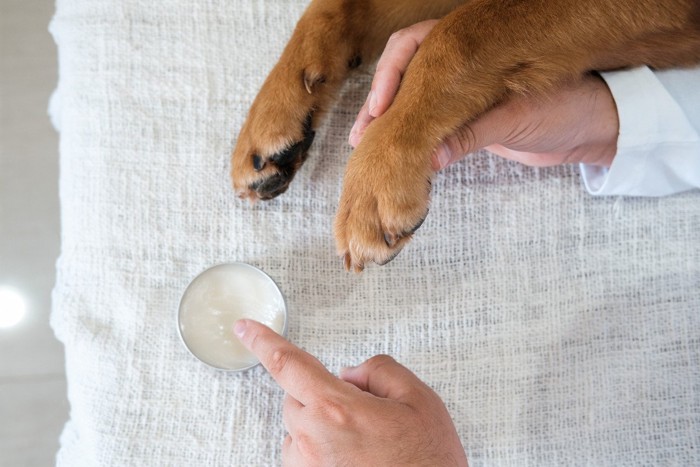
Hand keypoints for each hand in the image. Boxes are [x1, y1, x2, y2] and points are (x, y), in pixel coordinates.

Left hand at [234, 319, 467, 465]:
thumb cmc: (428, 464)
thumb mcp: (419, 400)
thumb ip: (380, 371)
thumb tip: (351, 373)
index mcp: (337, 410)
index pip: (288, 364)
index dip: (262, 341)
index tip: (244, 328)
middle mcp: (314, 440)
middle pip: (296, 399)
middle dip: (321, 395)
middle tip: (362, 410)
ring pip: (299, 430)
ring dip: (319, 425)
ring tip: (362, 443)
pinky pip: (303, 457)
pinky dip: (320, 450)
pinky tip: (353, 458)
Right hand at [349, 20, 619, 169]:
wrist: (595, 131)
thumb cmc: (568, 108)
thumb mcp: (516, 117)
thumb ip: (472, 133)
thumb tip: (430, 157)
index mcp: (470, 46)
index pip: (414, 48)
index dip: (391, 77)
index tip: (380, 109)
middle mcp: (461, 65)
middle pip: (404, 74)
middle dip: (379, 102)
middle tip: (362, 134)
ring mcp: (462, 93)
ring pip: (413, 101)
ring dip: (388, 123)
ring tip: (364, 147)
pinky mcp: (466, 120)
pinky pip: (429, 125)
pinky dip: (411, 140)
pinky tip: (394, 156)